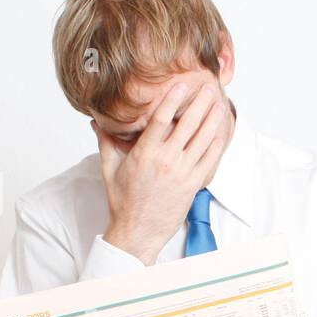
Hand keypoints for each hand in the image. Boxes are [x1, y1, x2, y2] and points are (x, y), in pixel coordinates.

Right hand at [91, 82, 227, 264]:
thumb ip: (106, 142)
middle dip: (200, 103)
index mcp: (144, 153)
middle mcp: (165, 160)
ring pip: (202, 139)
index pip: (161, 118)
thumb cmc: (123, 202)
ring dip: (212, 119)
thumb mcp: (110, 169)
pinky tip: (220, 132)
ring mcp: (182, 173)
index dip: (173, 99)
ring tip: (219, 104)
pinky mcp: (193, 185)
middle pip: (188, 124)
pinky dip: (216, 145)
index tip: (182, 84)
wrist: (137, 232)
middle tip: (209, 87)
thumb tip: (96, 122)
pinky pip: (209, 160)